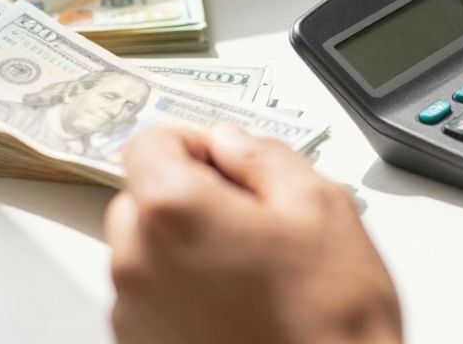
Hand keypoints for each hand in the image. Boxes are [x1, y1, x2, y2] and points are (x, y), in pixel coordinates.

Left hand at [106, 126, 401, 343]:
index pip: (150, 142)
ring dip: (185, 246)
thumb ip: (266, 156)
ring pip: (146, 251)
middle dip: (188, 195)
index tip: (226, 159)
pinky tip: (237, 304)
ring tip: (251, 269)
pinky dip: (183, 291)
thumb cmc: (327, 320)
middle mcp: (138, 263)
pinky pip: (151, 298)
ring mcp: (135, 314)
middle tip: (250, 215)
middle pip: (141, 198)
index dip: (194, 142)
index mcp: (175, 212)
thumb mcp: (321, 206)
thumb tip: (235, 143)